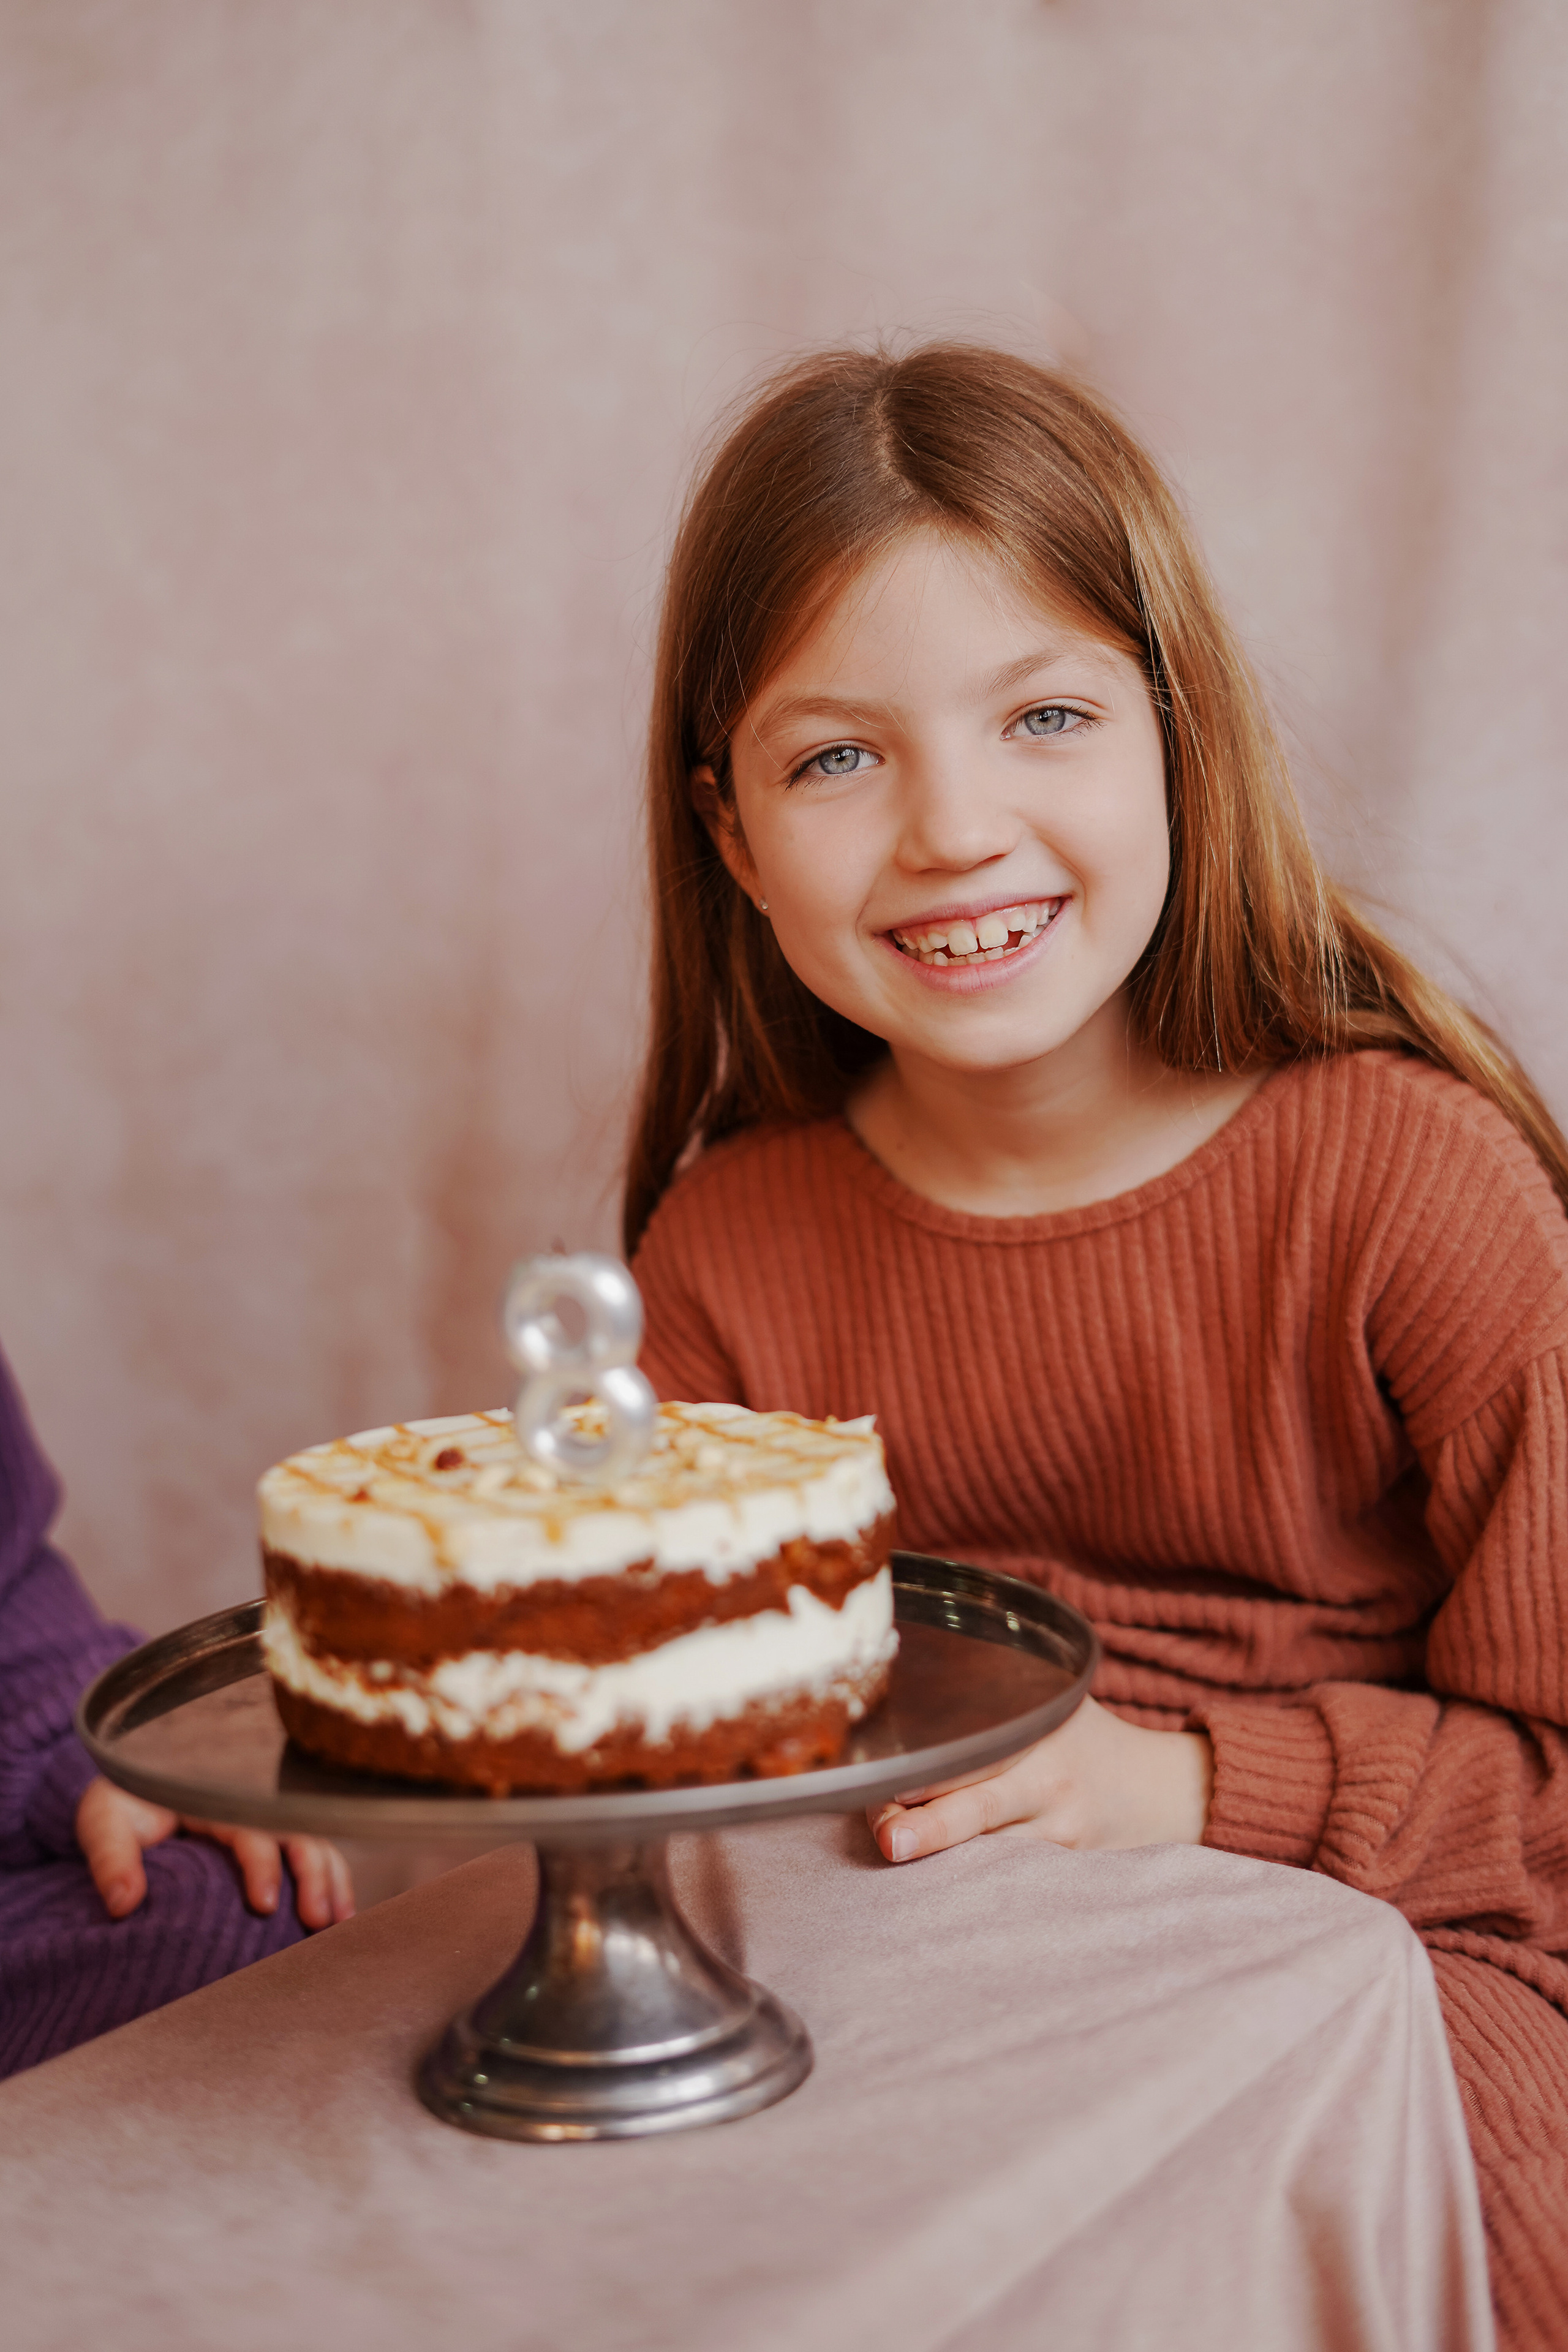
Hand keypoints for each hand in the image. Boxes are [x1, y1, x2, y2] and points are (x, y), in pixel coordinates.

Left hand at [75, 1777, 354, 1929]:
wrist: (133, 1787)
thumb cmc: (122, 1803)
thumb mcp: (105, 1820)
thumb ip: (111, 1857)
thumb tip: (124, 1904)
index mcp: (215, 1797)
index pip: (250, 1827)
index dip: (262, 1864)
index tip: (265, 1905)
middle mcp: (251, 1805)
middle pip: (297, 1831)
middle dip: (313, 1874)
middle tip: (317, 1921)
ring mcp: (266, 1820)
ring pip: (315, 1841)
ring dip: (332, 1880)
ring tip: (340, 1922)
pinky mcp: (272, 1839)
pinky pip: (313, 1853)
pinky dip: (333, 1880)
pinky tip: (342, 1915)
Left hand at [869, 1696, 1212, 1863]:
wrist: (1164, 1793)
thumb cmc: (1088, 1740)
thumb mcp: (1054, 1702)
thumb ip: (997, 1692)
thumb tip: (913, 1673)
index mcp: (1040, 1733)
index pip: (973, 1752)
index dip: (923, 1771)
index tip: (880, 1783)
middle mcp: (1049, 1786)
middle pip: (976, 1810)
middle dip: (925, 1827)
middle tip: (888, 1839)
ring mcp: (1059, 1836)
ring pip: (987, 1856)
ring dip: (940, 1860)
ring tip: (897, 1856)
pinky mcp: (1065, 1873)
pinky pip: (1009, 1879)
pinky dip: (974, 1883)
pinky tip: (941, 1889)